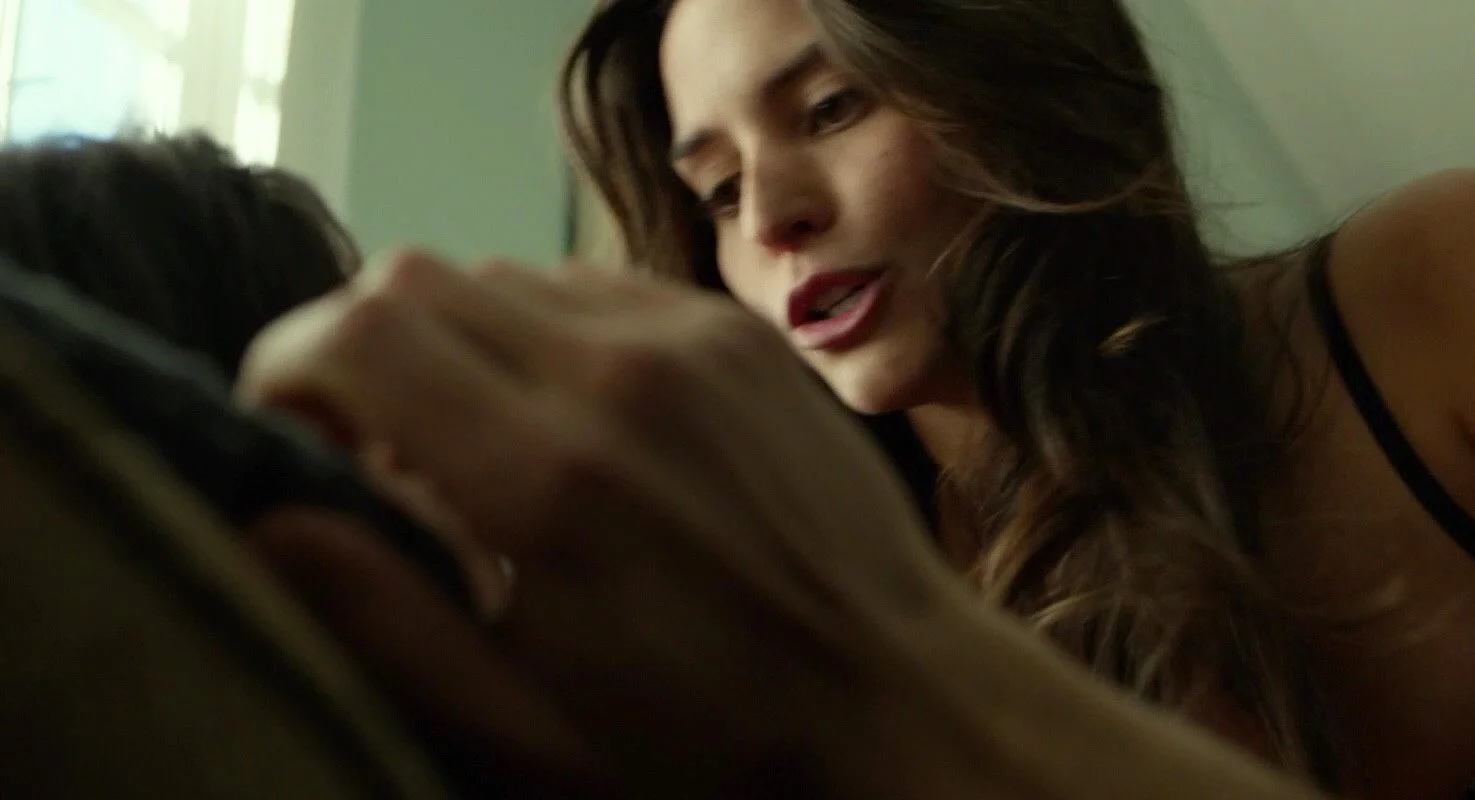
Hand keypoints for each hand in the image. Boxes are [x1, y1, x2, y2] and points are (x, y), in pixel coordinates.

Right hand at [236, 250, 963, 793]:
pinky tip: (574, 425)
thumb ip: (383, 620)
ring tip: (481, 448)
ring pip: (507, 270)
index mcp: (552, 480)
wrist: (895, 702)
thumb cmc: (709, 747)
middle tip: (373, 449)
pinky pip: (598, 286)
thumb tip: (271, 519)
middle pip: (417, 278)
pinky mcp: (744, 337)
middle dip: (359, 349)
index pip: (359, 332)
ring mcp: (696, 342)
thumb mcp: (524, 733)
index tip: (288, 429)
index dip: (286, 366)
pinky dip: (549, 333)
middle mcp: (624, 378)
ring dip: (456, 341)